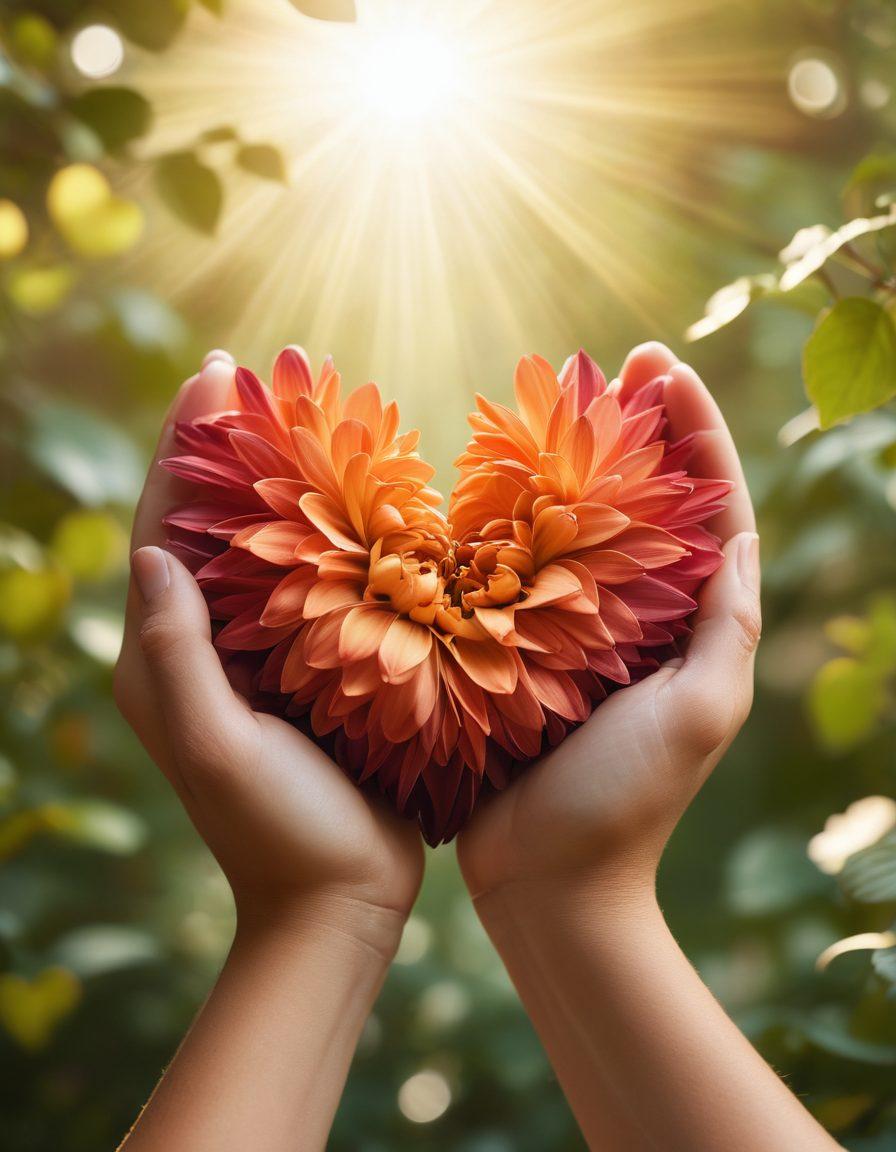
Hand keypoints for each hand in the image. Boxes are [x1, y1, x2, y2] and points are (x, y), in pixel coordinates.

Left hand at [114, 353, 423, 956]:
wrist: (336, 900)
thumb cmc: (277, 831)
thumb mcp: (218, 747)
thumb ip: (179, 656)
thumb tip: (150, 550)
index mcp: (162, 658)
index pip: (162, 531)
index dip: (182, 449)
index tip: (211, 375)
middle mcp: (201, 647)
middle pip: (204, 525)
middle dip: (222, 447)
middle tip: (251, 375)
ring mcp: (254, 656)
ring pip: (255, 547)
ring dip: (271, 479)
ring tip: (299, 415)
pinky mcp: (304, 667)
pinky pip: (303, 583)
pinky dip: (317, 532)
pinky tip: (351, 498)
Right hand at [456, 343, 760, 906]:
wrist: (547, 879)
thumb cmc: (626, 801)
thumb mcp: (700, 712)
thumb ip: (727, 626)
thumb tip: (745, 532)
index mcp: (691, 623)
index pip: (709, 506)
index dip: (695, 431)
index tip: (663, 367)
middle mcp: (640, 616)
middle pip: (648, 501)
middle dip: (638, 427)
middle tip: (612, 363)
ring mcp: (578, 629)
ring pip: (583, 525)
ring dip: (576, 461)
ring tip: (558, 400)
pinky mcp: (522, 647)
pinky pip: (522, 570)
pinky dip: (515, 521)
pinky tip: (492, 481)